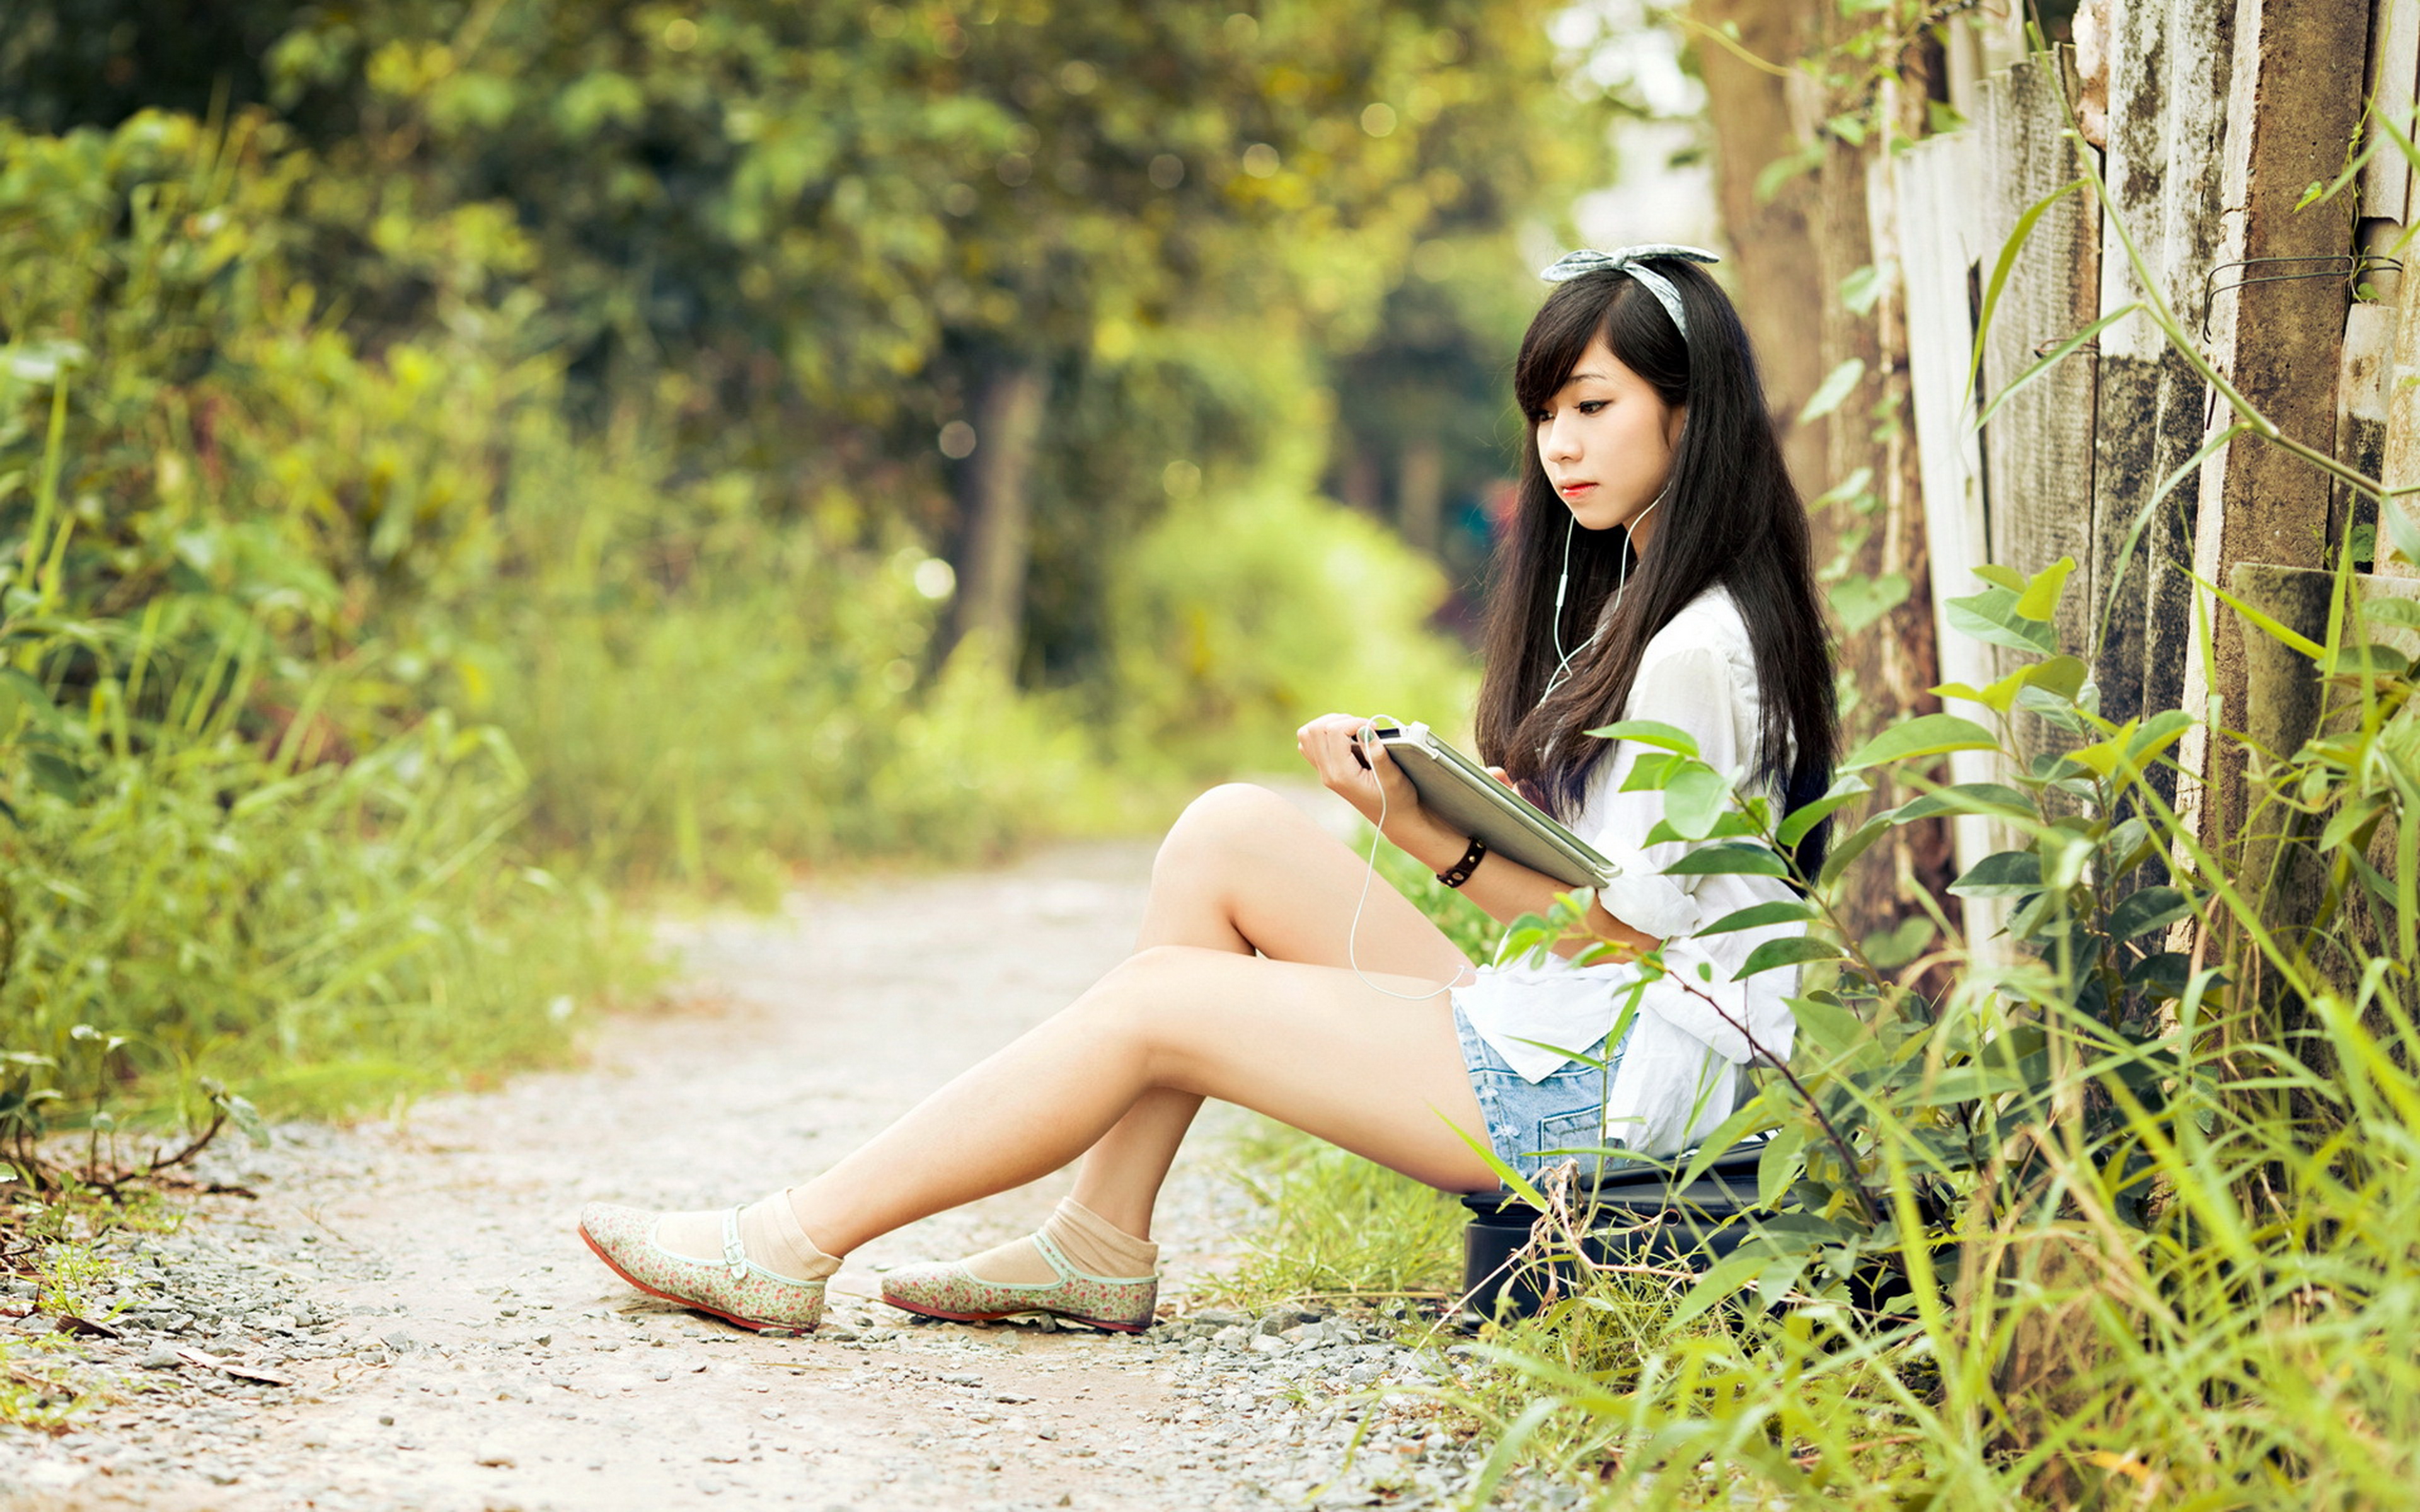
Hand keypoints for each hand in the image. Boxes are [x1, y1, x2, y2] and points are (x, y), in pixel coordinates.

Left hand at [1294, 713, 1423, 837]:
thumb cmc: (1397, 798)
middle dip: (1339, 720)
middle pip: (1314, 730)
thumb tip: (1364, 730)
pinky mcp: (1324, 770)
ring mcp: (1322, 772)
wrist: (1393, 817)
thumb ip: (1378, 754)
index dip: (1355, 721)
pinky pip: (1310, 745)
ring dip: (1329, 724)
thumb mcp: (1393, 777)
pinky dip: (1324, 734)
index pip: (1334, 732)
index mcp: (1342, 775)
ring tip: (1352, 729)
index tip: (1375, 728)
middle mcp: (1327, 773)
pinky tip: (1345, 738)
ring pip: (1307, 735)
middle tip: (1361, 727)